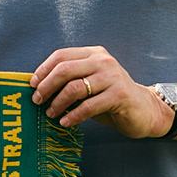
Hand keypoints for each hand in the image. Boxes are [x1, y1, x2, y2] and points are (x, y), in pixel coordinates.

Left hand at [31, 46, 173, 136]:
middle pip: (65, 69)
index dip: (43, 70)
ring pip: (74, 88)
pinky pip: (89, 106)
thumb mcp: (89, 83)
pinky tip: (65, 122)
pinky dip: (73, 116)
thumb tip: (37, 87)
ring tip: (50, 113)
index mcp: (93, 53)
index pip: (61, 55)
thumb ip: (70, 80)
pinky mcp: (120, 95)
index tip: (32, 85)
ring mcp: (113, 77)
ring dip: (58, 103)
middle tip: (37, 101)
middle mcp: (104, 61)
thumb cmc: (109, 98)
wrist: (144, 110)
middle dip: (46, 86)